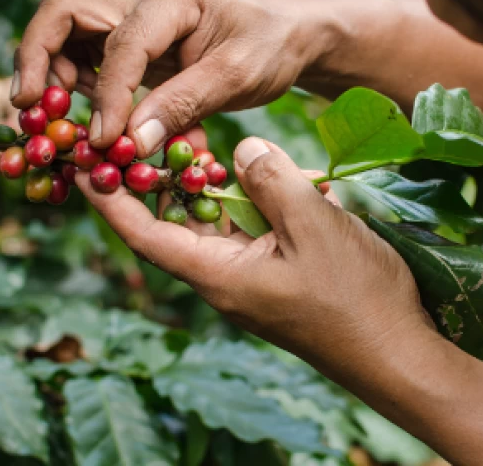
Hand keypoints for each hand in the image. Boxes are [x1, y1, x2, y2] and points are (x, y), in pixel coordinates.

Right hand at [13, 0, 335, 157]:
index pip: (121, 42)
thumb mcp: (238, 77)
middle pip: (63, 13)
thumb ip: (183, 105)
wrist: (289, 35)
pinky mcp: (131, 39)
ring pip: (66, 33)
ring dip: (53, 74)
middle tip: (30, 109)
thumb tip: (130, 143)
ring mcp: (132, 15)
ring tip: (57, 119)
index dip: (107, 95)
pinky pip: (87, 56)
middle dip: (38, 58)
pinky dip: (78, 86)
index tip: (104, 141)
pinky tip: (93, 118)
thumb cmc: (271, 48)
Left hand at [75, 136, 434, 372]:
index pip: (145, 234)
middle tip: (147, 131)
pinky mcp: (277, 275)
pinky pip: (249, 231)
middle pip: (174, 223)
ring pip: (214, 223)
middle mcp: (224, 278)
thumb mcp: (313, 227)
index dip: (110, 200)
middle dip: (159, 179)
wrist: (398, 351)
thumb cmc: (355, 298)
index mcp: (217, 275)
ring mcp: (251, 278)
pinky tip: (263, 173)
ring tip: (197, 140)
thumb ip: (271, 181)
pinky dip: (248, 200)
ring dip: (208, 185)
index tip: (84, 163)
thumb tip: (241, 149)